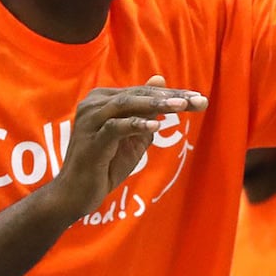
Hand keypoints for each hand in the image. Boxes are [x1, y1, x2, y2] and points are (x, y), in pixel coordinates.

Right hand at [51, 75, 207, 216]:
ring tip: (182, 107)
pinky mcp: (90, 139)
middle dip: (171, 97)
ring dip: (156, 105)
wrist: (74, 195)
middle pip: (139, 95)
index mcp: (105, 99)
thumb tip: (161, 80)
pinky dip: (136, 125)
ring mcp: (90, 120)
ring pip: (127, 105)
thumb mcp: (133, 137)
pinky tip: (156, 126)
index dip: (173, 95)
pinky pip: (115, 127)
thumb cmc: (105, 165)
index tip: (201, 100)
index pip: (144, 93)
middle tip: (199, 100)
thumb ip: (147, 112)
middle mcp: (95, 103)